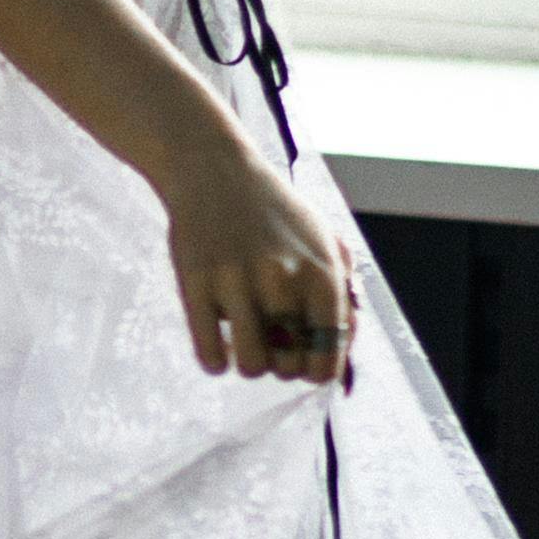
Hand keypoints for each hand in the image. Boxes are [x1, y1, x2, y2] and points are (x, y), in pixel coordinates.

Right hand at [160, 131, 357, 385]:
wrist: (215, 169)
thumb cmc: (275, 213)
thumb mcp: (324, 241)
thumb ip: (342, 295)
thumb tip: (341, 360)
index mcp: (321, 273)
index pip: (329, 357)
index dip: (316, 368)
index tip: (303, 358)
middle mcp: (282, 279)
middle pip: (289, 366)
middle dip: (281, 364)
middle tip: (272, 341)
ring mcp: (237, 282)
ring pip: (251, 366)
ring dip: (249, 363)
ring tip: (245, 342)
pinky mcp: (196, 284)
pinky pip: (209, 356)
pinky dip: (215, 361)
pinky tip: (218, 344)